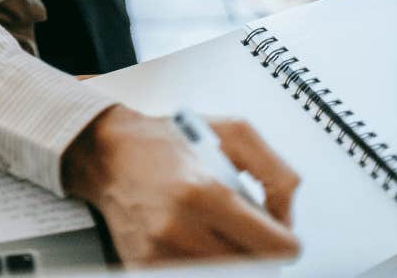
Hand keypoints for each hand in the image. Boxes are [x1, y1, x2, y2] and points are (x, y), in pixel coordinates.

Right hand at [62, 105, 299, 263]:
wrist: (109, 154)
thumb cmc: (168, 141)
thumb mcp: (232, 132)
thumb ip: (275, 171)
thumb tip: (287, 216)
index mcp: (205, 193)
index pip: (272, 247)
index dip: (287, 242)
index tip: (283, 235)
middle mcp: (181, 229)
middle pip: (252, 270)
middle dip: (260, 252)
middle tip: (251, 232)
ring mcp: (161, 256)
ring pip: (226, 276)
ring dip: (234, 262)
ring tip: (223, 234)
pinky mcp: (145, 269)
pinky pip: (194, 277)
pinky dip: (205, 267)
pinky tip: (200, 244)